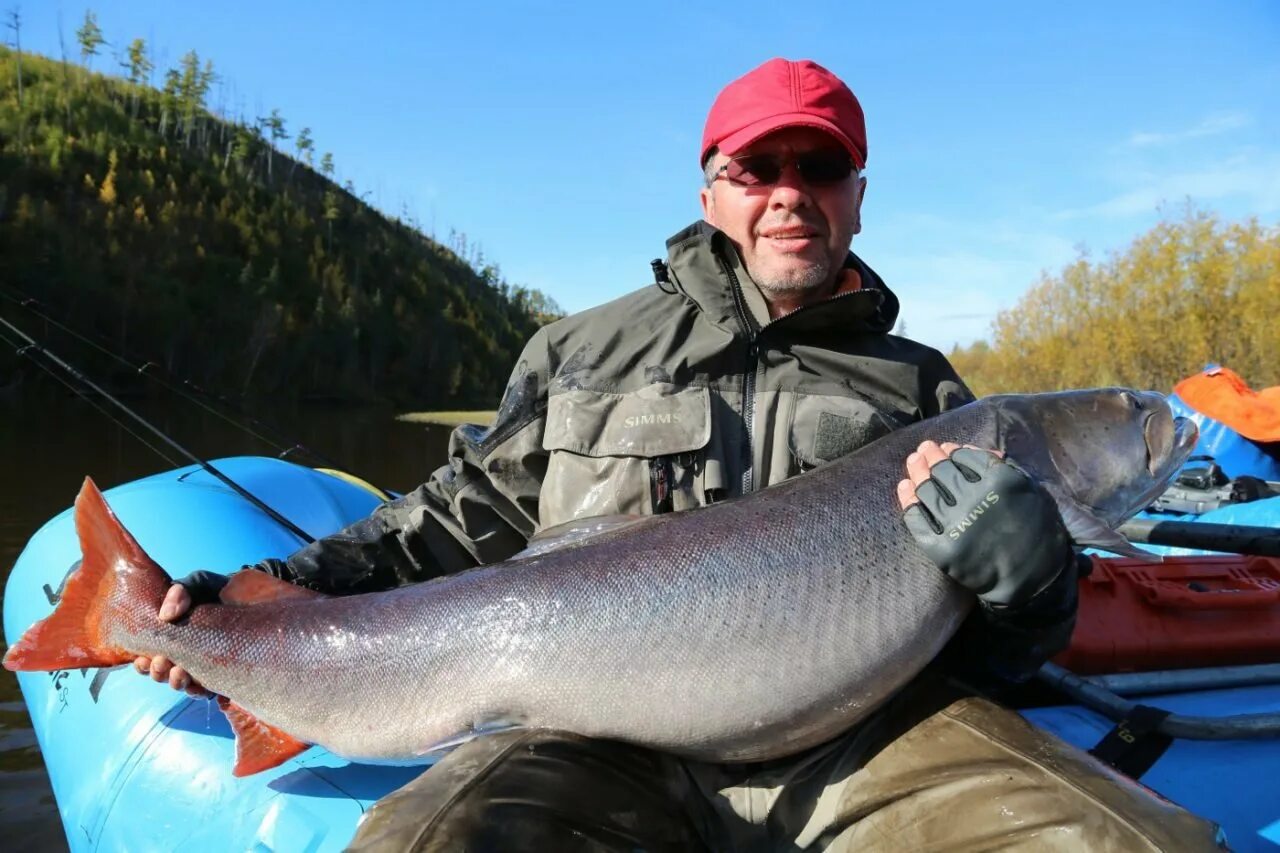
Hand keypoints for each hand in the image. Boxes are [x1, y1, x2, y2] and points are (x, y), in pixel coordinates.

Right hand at [132, 570, 227, 696]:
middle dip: (158, 673)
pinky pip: (208, 690)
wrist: (247, 594)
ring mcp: (202, 666)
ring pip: (183, 685)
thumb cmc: (214, 590)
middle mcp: (182, 656)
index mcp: (168, 639)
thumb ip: (180, 592)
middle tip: (160, 662)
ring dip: (176, 683)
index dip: (142, 664)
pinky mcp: (222, 673)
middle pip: (163, 675)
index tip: (141, 659)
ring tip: (178, 672)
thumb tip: (166, 615)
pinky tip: (199, 685)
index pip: (147, 659)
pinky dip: (200, 691)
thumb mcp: (197, 584)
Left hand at [898, 441, 1072, 607]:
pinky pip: (916, 518)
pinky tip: (905, 488)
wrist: (1033, 579)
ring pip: (926, 490)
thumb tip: (967, 449)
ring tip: (913, 463)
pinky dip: (908, 500)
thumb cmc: (1036, 530)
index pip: (964, 457)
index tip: (945, 448)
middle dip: (930, 456)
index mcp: (999, 481)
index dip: (952, 451)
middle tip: (923, 450)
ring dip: (917, 472)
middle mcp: (974, 499)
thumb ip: (1001, 467)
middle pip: (942, 470)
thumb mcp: (1030, 490)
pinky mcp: (941, 547)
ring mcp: (955, 523)